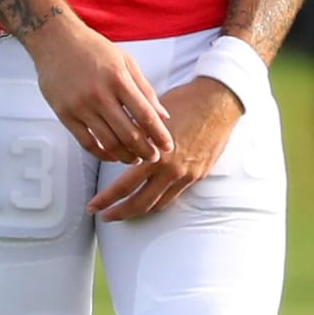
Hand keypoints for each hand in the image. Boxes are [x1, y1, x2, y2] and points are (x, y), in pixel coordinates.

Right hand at [27, 18, 173, 163]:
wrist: (58, 43)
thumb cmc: (97, 51)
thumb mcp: (127, 62)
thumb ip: (145, 89)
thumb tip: (163, 115)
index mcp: (120, 80)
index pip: (145, 114)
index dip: (158, 134)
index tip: (168, 147)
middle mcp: (100, 95)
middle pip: (128, 133)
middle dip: (145, 150)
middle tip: (155, 159)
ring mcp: (81, 107)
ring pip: (107, 141)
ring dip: (125, 155)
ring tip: (136, 159)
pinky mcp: (65, 115)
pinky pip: (86, 142)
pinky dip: (101, 153)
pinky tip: (113, 156)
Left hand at [87, 77, 243, 220]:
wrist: (221, 100)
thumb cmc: (187, 101)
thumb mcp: (154, 116)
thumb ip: (136, 136)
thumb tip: (114, 145)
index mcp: (157, 156)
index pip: (124, 187)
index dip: (105, 200)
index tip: (92, 206)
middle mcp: (172, 171)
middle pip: (140, 204)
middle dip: (119, 213)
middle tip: (104, 215)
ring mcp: (188, 174)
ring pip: (159, 204)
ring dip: (140, 210)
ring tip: (126, 210)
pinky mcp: (200, 173)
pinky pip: (176, 194)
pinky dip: (160, 199)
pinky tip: (152, 195)